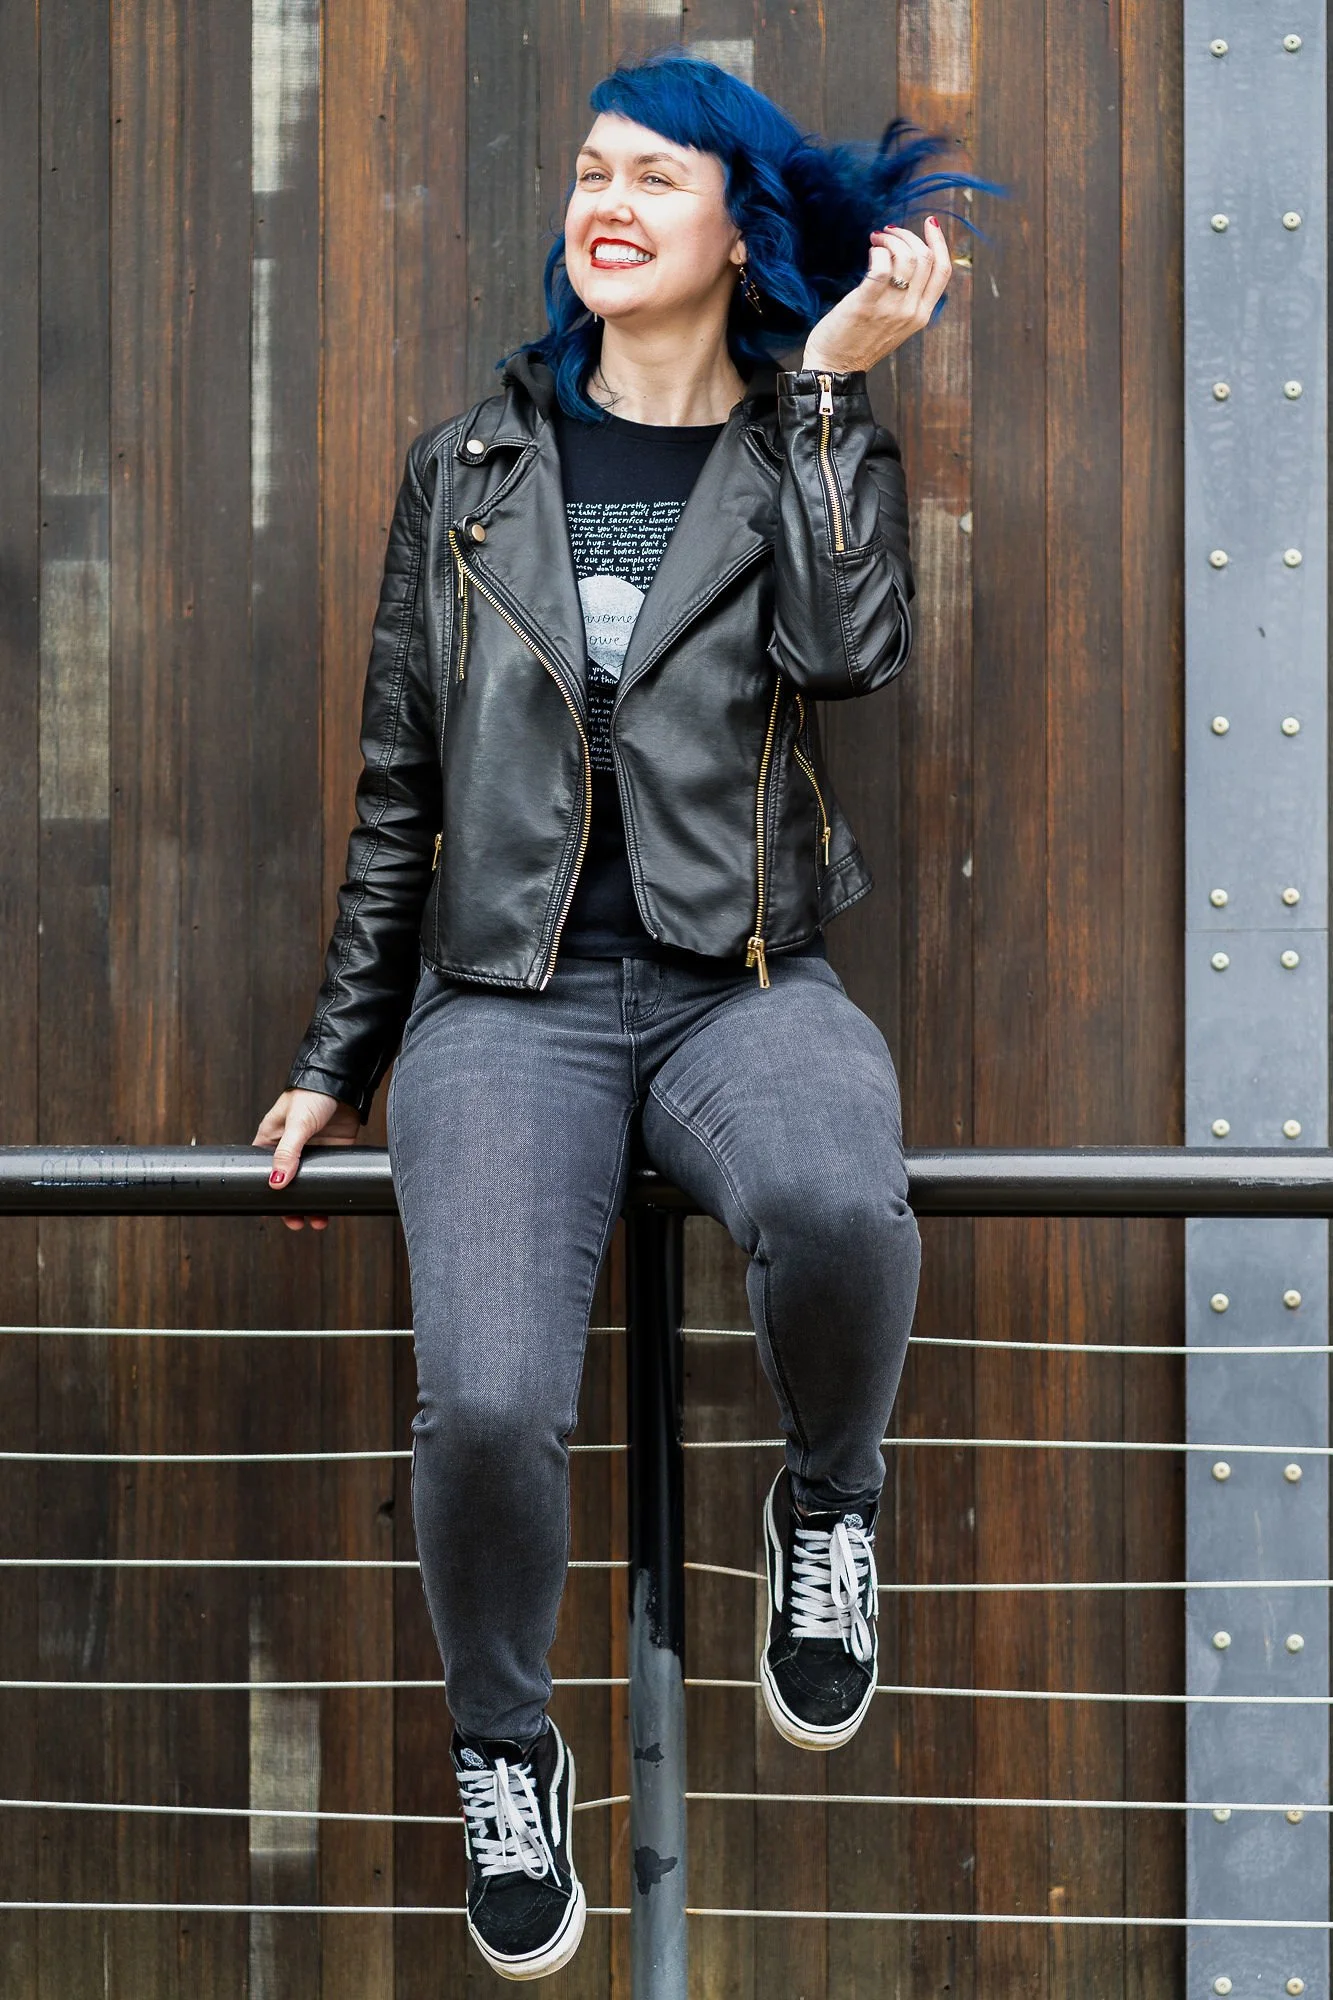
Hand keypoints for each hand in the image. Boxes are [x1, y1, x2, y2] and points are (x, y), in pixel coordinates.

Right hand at [251, 1087, 359, 1231]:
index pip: (263, 1173)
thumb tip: (277, 1183)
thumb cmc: (312, 1093)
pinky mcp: (333, 1153)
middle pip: (287, 1184)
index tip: (275, 1211)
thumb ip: (287, 1153)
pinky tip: (333, 1204)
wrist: (345, 1081)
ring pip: (309, 1185)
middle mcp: (290, 1149)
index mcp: (271, 1140)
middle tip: (298, 1222)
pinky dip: (329, 1192)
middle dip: (292, 1205)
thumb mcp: (296, 1124)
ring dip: (312, 1203)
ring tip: (318, 1220)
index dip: (268, 1194)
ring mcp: (312, 1152)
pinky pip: (328, 1177)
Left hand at [802, 216, 951, 375]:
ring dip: (891, 238)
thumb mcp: (895, 324)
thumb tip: (906, 260)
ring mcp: (890, 308)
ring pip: (907, 257)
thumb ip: (907, 299)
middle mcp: (910, 311)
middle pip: (925, 258)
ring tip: (876, 238)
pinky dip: (878, 250)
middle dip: (908, 235)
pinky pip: (882, 266)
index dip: (939, 242)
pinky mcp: (866, 304)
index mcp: (921, 315)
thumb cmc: (860, 342)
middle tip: (888, 232)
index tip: (929, 223)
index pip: (943, 271)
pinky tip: (871, 250)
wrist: (834, 368)